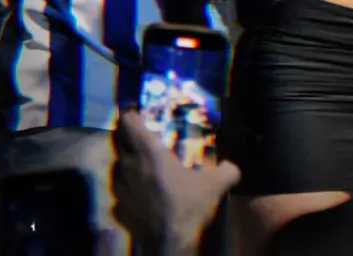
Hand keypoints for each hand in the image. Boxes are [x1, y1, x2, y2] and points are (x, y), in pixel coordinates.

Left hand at [113, 109, 240, 253]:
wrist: (169, 244)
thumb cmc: (187, 205)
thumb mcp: (213, 185)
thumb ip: (226, 171)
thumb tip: (234, 167)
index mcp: (146, 149)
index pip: (127, 119)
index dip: (129, 112)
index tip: (137, 110)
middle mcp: (128, 163)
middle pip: (118, 139)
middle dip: (127, 134)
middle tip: (142, 135)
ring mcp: (119, 187)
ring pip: (117, 165)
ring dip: (126, 161)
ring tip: (142, 165)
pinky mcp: (117, 208)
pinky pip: (119, 192)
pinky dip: (127, 188)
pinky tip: (140, 194)